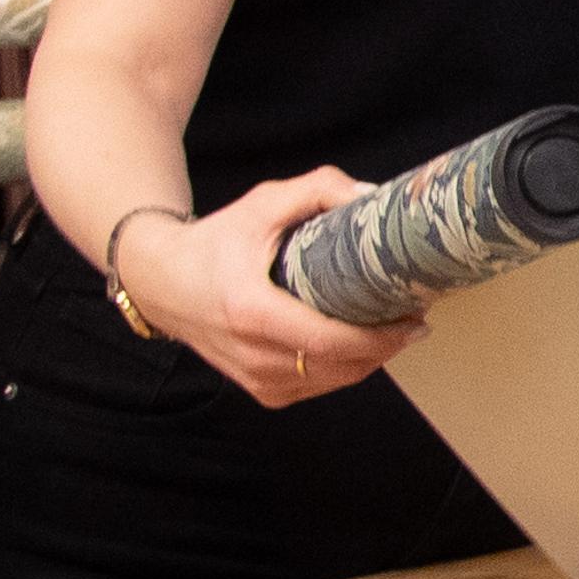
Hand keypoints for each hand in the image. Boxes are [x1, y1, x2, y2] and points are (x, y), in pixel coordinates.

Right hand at [107, 169, 421, 408]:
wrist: (162, 281)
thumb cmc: (215, 241)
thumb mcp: (263, 202)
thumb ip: (318, 190)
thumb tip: (371, 197)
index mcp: (252, 312)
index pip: (329, 342)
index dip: (381, 338)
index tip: (415, 320)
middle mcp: (252, 353)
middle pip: (339, 367)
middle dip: (386, 347)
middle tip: (416, 320)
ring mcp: (253, 378)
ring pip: (331, 382)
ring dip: (370, 361)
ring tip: (396, 330)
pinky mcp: (258, 389)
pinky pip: (315, 387)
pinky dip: (344, 371)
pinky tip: (361, 346)